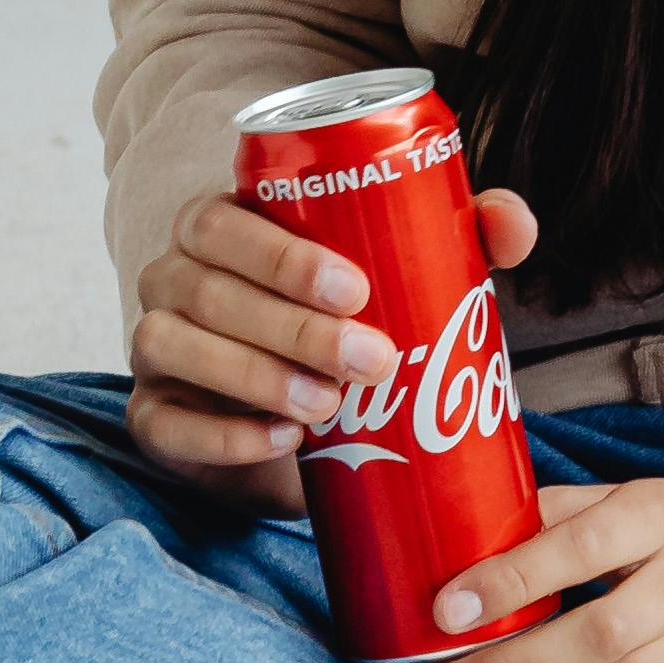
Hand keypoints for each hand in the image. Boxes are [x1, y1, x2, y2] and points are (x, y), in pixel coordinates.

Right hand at [123, 177, 544, 504]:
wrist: (307, 425)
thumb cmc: (351, 324)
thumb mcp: (404, 278)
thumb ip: (458, 237)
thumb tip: (511, 221)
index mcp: (223, 229)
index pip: (223, 222)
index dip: (280, 254)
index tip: (357, 289)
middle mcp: (175, 279)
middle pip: (205, 288)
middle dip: (289, 326)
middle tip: (371, 361)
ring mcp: (153, 348)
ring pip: (168, 345)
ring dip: (253, 377)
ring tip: (328, 407)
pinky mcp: (153, 418)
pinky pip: (163, 423)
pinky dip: (222, 435)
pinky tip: (281, 441)